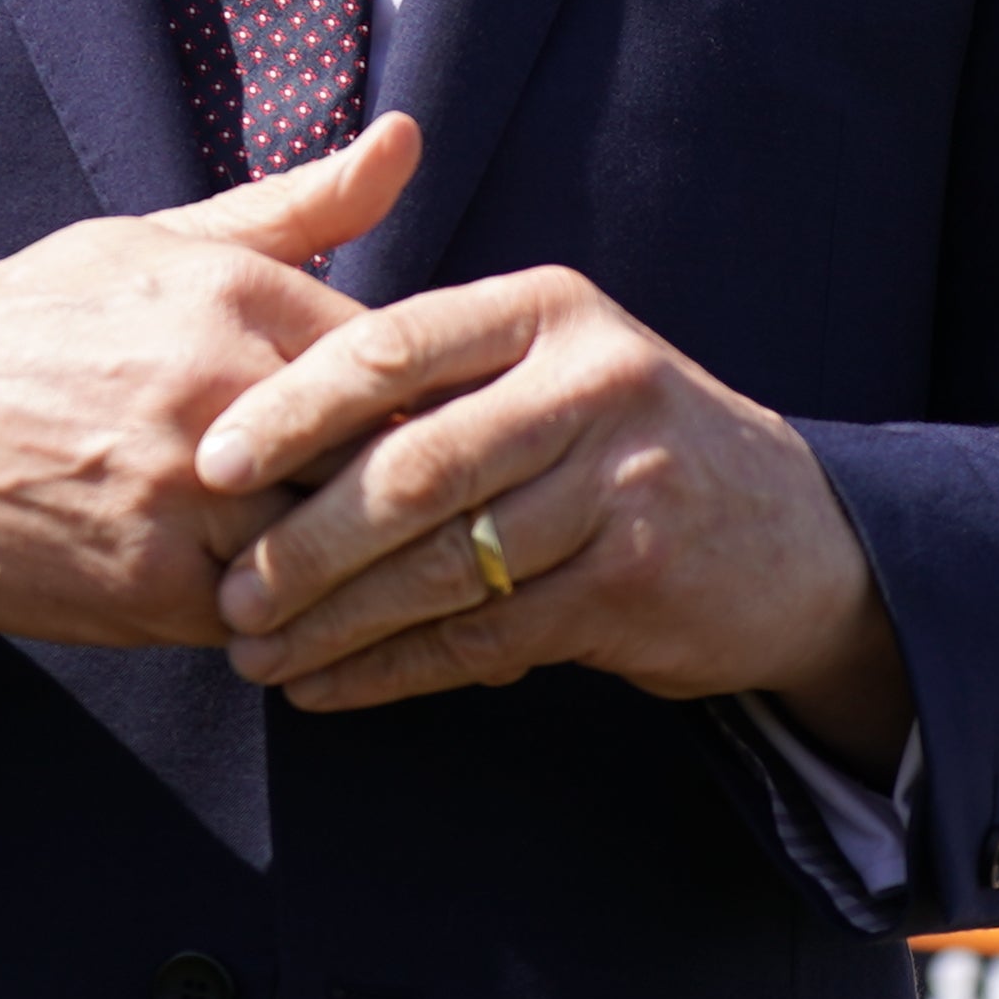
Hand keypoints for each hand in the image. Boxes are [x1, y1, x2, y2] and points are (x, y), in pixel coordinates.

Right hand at [0, 117, 421, 646]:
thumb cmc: (18, 328)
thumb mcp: (146, 243)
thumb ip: (291, 210)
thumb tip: (406, 140)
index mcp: (229, 292)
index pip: (401, 360)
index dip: (423, 405)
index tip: (420, 431)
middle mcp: (216, 385)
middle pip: (386, 459)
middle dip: (402, 492)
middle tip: (414, 514)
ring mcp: (185, 492)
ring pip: (334, 547)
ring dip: (342, 564)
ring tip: (351, 569)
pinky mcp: (152, 585)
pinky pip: (265, 616)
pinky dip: (272, 616)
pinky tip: (258, 598)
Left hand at [199, 262, 908, 751]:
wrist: (791, 536)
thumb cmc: (612, 442)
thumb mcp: (542, 364)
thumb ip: (427, 370)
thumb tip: (249, 414)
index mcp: (544, 310)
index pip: (393, 349)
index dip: (291, 407)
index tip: (207, 462)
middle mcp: (592, 382)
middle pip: (413, 466)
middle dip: (303, 538)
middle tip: (224, 593)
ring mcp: (624, 484)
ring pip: (445, 561)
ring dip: (336, 618)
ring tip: (255, 652)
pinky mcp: (637, 580)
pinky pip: (487, 634)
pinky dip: (394, 667)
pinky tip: (328, 687)